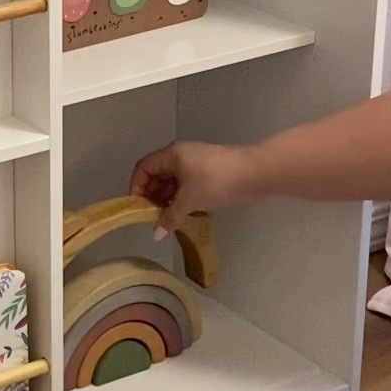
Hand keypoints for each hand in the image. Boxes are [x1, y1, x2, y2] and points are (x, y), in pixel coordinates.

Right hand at [129, 141, 248, 231]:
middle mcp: (181, 155)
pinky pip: (186, 184)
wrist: (254, 174)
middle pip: (157, 174)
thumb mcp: (189, 200)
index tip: (138, 208)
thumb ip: (169, 218)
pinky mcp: (208, 172)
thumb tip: (156, 234)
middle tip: (153, 216)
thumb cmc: (217, 181)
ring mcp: (195, 162)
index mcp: (171, 155)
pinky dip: (181, 197)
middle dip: (152, 195)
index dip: (137, 187)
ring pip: (172, 181)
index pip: (143, 168)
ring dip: (167, 198)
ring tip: (168, 218)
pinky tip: (184, 212)